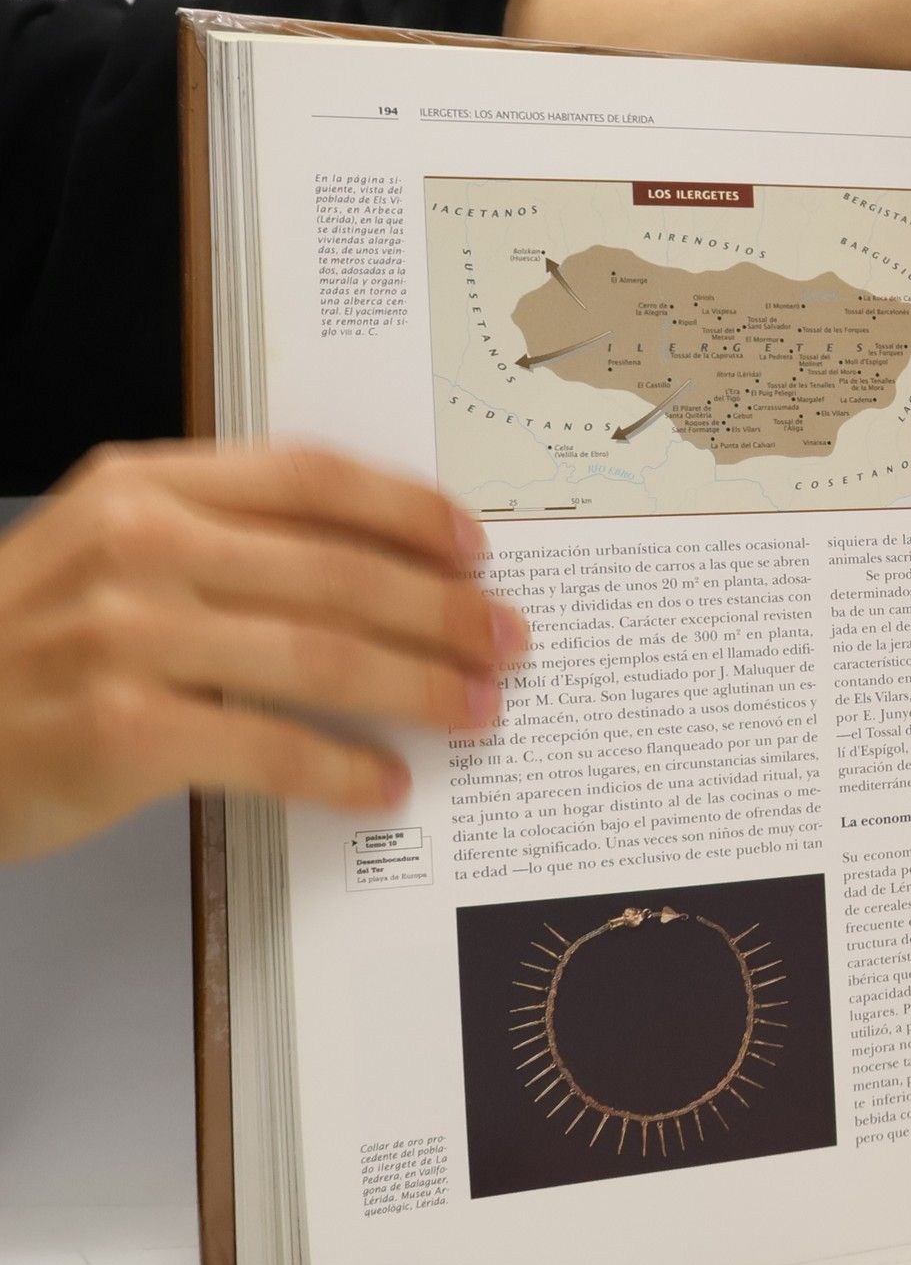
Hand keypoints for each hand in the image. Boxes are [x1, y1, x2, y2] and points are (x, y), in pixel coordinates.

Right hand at [0, 442, 526, 862]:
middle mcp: (137, 547)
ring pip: (324, 656)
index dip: (410, 511)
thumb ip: (221, 537)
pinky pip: (272, 748)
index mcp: (143, 487)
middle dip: (445, 610)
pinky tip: (386, 784)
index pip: (311, 479)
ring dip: (420, 688)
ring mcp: (125, 637)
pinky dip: (343, 771)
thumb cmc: (21, 645)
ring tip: (476, 710)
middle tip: (508, 640)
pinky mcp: (122, 730)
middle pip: (339, 570)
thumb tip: (379, 568)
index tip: (476, 548)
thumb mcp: (104, 550)